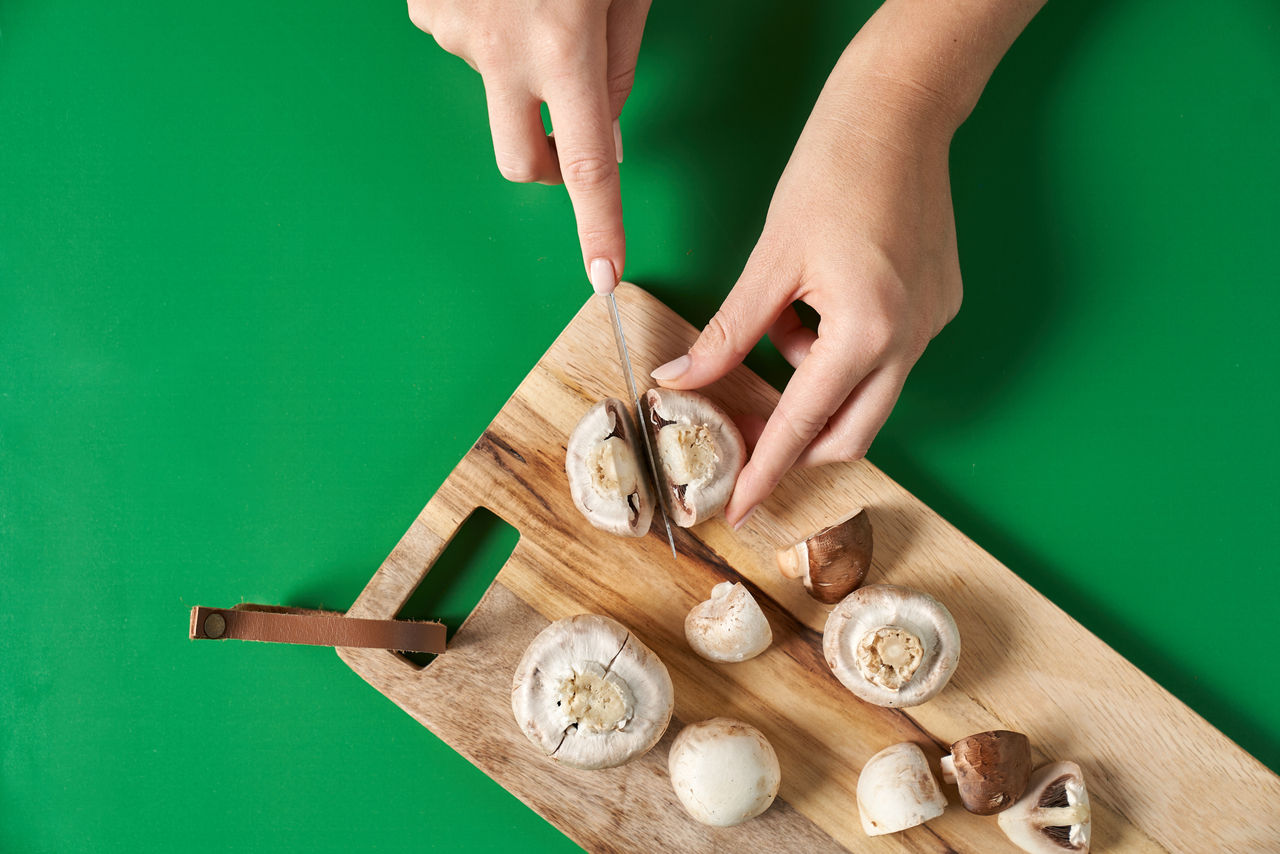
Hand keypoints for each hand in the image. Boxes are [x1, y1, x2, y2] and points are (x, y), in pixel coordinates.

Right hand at [408, 0, 650, 292]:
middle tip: (565, 124)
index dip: (598, 227)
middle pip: (520, 161)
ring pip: (493, 87)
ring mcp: (455, 31)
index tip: (604, 274)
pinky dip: (484, 24)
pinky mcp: (425, 9)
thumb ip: (618, 64)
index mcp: (565, 45)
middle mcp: (502, 50)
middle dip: (546, 163)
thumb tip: (606, 130)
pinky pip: (463, 41)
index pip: (588, 165)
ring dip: (516, 62)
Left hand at [651, 70, 963, 527]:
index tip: (739, 508)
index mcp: (866, 329)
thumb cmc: (831, 171)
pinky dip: (841, 353)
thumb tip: (681, 382)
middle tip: (744, 435)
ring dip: (815, 386)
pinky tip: (817, 306)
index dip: (765, 472)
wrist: (899, 111)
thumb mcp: (768, 261)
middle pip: (849, 432)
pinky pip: (884, 356)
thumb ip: (726, 334)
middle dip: (796, 445)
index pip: (803, 425)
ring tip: (783, 323)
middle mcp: (911, 338)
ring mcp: (933, 324)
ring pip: (867, 395)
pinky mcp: (939, 306)